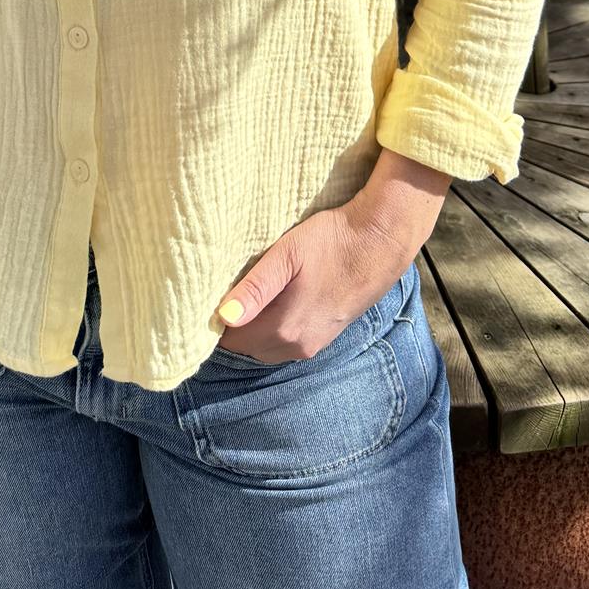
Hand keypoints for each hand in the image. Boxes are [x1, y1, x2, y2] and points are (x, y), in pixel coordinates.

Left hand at [211, 203, 419, 365]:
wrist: (380, 241)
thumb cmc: (331, 241)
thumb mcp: (287, 255)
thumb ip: (255, 288)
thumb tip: (223, 316)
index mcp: (283, 328)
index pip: (232, 340)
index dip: (217, 321)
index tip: (209, 297)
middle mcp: (297, 347)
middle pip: (248, 347)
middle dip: (235, 327)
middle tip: (225, 293)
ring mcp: (314, 345)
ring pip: (268, 347)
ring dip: (255, 329)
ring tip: (249, 296)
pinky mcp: (326, 337)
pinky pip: (287, 344)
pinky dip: (275, 330)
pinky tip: (276, 303)